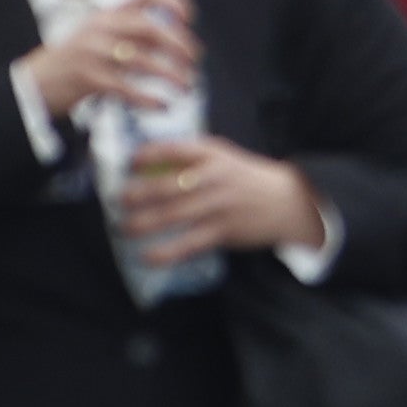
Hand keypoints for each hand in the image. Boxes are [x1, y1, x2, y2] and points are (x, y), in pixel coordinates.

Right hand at [21, 0, 200, 125]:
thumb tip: (173, 35)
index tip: (189, 18)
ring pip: (143, 60)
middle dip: (179, 44)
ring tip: (187, 87)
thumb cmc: (74, 62)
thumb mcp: (98, 35)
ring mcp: (93, 53)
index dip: (173, 1)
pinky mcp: (87, 79)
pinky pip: (126, 88)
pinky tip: (163, 106)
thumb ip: (129, 31)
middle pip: (151, 28)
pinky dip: (148, 99)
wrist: (32, 85)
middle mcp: (102, 28)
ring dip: (171, 75)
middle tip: (195, 61)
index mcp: (108, 14)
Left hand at [115, 133, 325, 267]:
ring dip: (144, 223)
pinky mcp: (223, 231)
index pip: (175, 150)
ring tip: (124, 228)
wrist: (287, 201)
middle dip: (139, 194)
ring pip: (174, 215)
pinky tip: (147, 257)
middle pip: (168, 185)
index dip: (148, 155)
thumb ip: (191, 158)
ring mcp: (218, 205)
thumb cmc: (246, 178)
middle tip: (119, 200)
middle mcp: (214, 177)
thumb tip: (148, 163)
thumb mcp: (223, 157)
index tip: (129, 163)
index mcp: (213, 155)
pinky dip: (166, 252)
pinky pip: (189, 243)